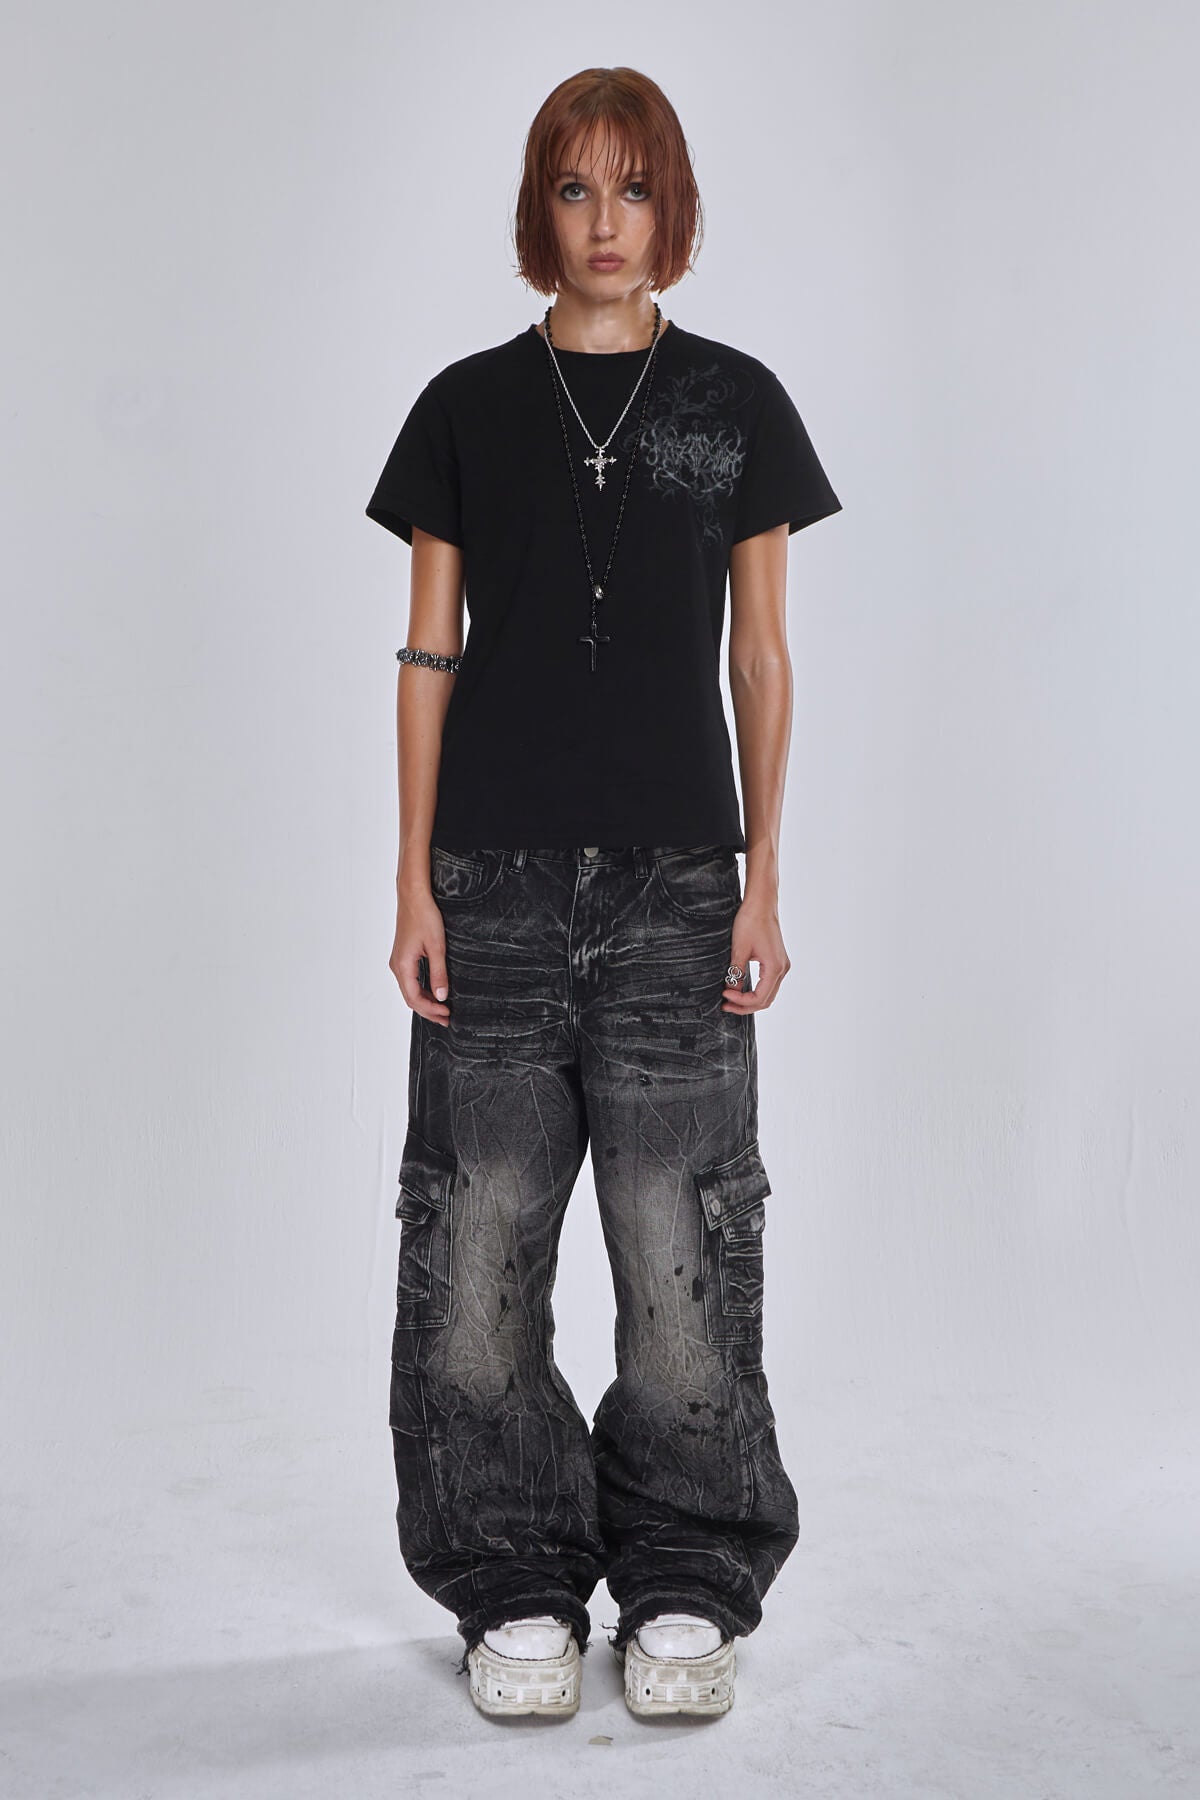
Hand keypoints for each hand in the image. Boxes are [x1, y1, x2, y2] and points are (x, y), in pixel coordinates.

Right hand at [390, 885, 451, 1025]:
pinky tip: (434, 991)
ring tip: (442, 1008)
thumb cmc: (424, 917)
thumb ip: (439, 973)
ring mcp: (398, 961)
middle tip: (446, 1018)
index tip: (446, 1014)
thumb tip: (441, 996)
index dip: (431, 1010)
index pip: (414, 999)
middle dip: (428, 1010)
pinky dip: (422, 990)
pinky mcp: (403, 956)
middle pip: (410, 998)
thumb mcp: (437, 947)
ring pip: (410, 990)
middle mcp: (397, 966)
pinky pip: (410, 980)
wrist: (413, 897)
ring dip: (425, 1001)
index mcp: (403, 966)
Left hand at [720, 894, 789, 1013]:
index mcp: (775, 967)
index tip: (724, 995)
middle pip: (766, 1000)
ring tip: (731, 999)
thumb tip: (731, 991)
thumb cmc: (750, 922)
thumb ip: (736, 973)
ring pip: (768, 994)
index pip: (758, 997)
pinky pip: (768, 984)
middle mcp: (782, 969)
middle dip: (745, 1006)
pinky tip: (740, 989)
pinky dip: (755, 991)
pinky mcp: (777, 961)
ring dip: (750, 1000)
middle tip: (725, 1005)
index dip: (740, 1001)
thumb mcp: (739, 949)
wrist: (761, 904)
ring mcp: (781, 965)